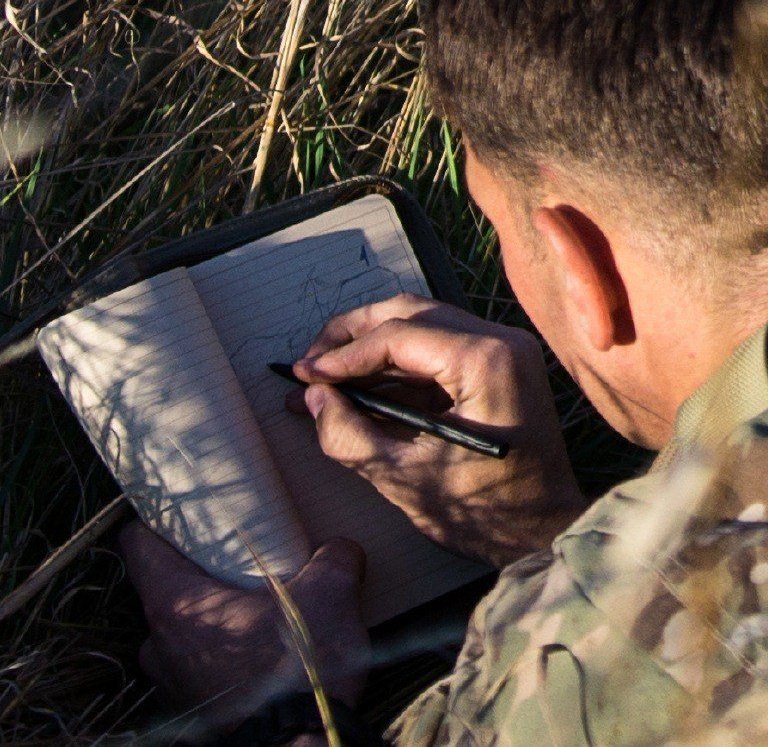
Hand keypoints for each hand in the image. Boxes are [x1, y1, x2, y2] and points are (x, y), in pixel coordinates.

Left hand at [117, 522, 368, 737]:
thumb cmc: (298, 673)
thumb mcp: (329, 598)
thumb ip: (334, 559)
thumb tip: (341, 549)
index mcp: (177, 605)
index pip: (136, 545)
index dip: (154, 522)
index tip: (180, 514)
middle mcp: (160, 645)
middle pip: (162, 589)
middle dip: (196, 575)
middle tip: (237, 565)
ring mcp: (171, 684)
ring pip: (179, 634)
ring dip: (210, 621)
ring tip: (254, 614)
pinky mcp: (191, 714)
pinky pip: (195, 670)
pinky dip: (218, 658)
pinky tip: (258, 656)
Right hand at [290, 294, 585, 566]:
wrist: (544, 533)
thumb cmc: (484, 514)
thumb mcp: (404, 479)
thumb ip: (349, 435)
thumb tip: (312, 399)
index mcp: (486, 360)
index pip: (396, 336)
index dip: (342, 356)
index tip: (304, 376)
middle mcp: (501, 341)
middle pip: (408, 314)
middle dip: (352, 335)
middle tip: (311, 361)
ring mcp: (503, 349)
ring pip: (420, 326)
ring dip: (371, 347)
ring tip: (327, 372)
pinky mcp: (498, 366)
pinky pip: (436, 351)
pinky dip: (396, 365)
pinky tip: (360, 385)